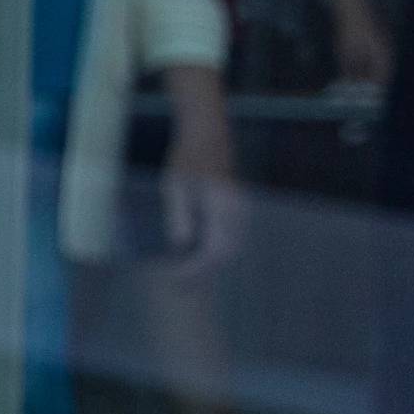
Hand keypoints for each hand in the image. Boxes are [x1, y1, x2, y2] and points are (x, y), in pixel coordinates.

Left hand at [153, 67, 245, 277]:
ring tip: (184, 268)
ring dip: (210, 261)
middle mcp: (238, 214)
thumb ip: (179, 216)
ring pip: (231, 247)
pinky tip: (196, 249)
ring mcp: (241, 211)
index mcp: (223, 210)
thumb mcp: (174, 186)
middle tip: (176, 278)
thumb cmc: (187, 158)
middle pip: (226, 255)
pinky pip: (231, 237)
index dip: (193, 269)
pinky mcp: (238, 208)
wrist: (208, 135)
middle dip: (202, 270)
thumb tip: (180, 245)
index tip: (173, 276)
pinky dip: (216, 249)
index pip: (212, 252)